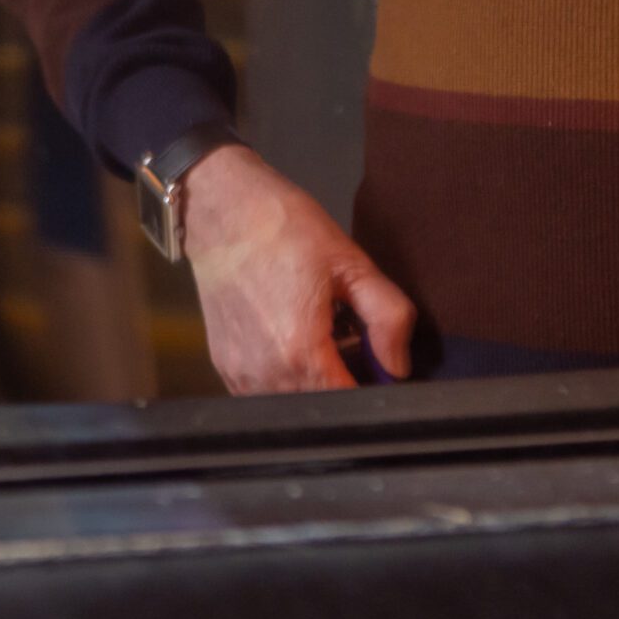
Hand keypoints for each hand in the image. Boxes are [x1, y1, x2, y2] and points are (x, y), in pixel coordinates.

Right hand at [181, 143, 415, 393]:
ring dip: (311, 386)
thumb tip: (397, 366)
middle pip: (320, 409)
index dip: (372, 392)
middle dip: (342, 387)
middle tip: (352, 348)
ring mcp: (238, 371)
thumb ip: (389, 318)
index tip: (380, 369)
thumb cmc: (285, 229)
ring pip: (290, 406)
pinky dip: (284, 380)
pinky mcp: (222, 364)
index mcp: (300, 350)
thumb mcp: (353, 265)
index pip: (349, 404)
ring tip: (319, 345)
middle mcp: (264, 371)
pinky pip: (263, 393)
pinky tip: (290, 345)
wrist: (222, 209)